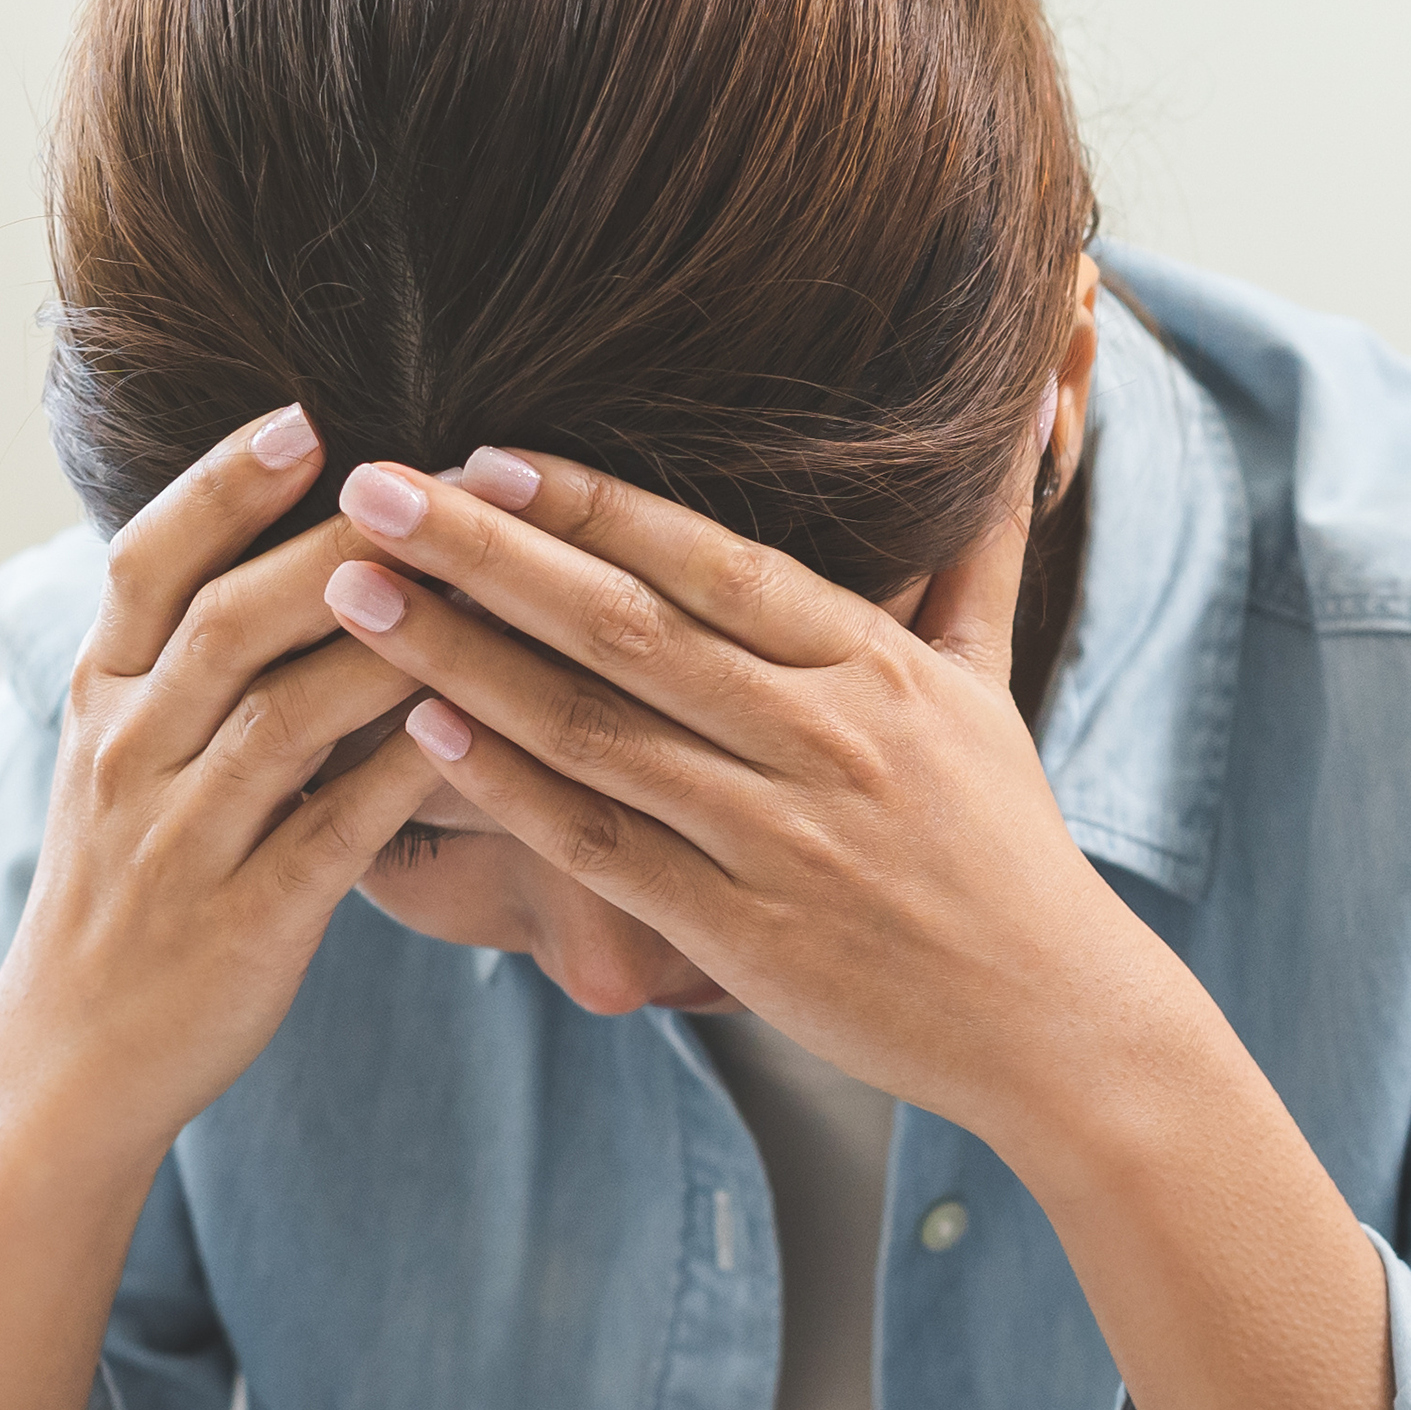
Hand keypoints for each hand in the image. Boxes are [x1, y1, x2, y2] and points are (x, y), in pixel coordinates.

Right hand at [0, 407, 449, 1164]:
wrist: (70, 1062)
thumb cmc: (125, 895)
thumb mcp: (121, 761)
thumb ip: (184, 664)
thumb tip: (293, 554)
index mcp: (99, 702)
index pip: (149, 564)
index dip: (222, 487)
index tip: (306, 419)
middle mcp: (130, 757)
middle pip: (230, 620)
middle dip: (338, 541)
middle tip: (439, 478)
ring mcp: (183, 841)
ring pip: (286, 713)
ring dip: (387, 637)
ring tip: (479, 573)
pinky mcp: (245, 921)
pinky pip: (334, 828)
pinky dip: (402, 766)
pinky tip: (471, 715)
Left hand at [326, 430, 1410, 1409]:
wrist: (1054, 1019)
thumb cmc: (1005, 843)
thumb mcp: (993, 680)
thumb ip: (973, 546)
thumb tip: (1037, 389)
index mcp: (878, 668)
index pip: (712, 561)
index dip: (593, 502)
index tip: (485, 449)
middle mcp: (826, 742)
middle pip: (628, 627)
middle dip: (486, 551)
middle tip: (370, 487)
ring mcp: (781, 842)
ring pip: (597, 731)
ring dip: (464, 657)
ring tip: (356, 595)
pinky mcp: (746, 938)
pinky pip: (607, 849)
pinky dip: (513, 791)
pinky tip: (424, 735)